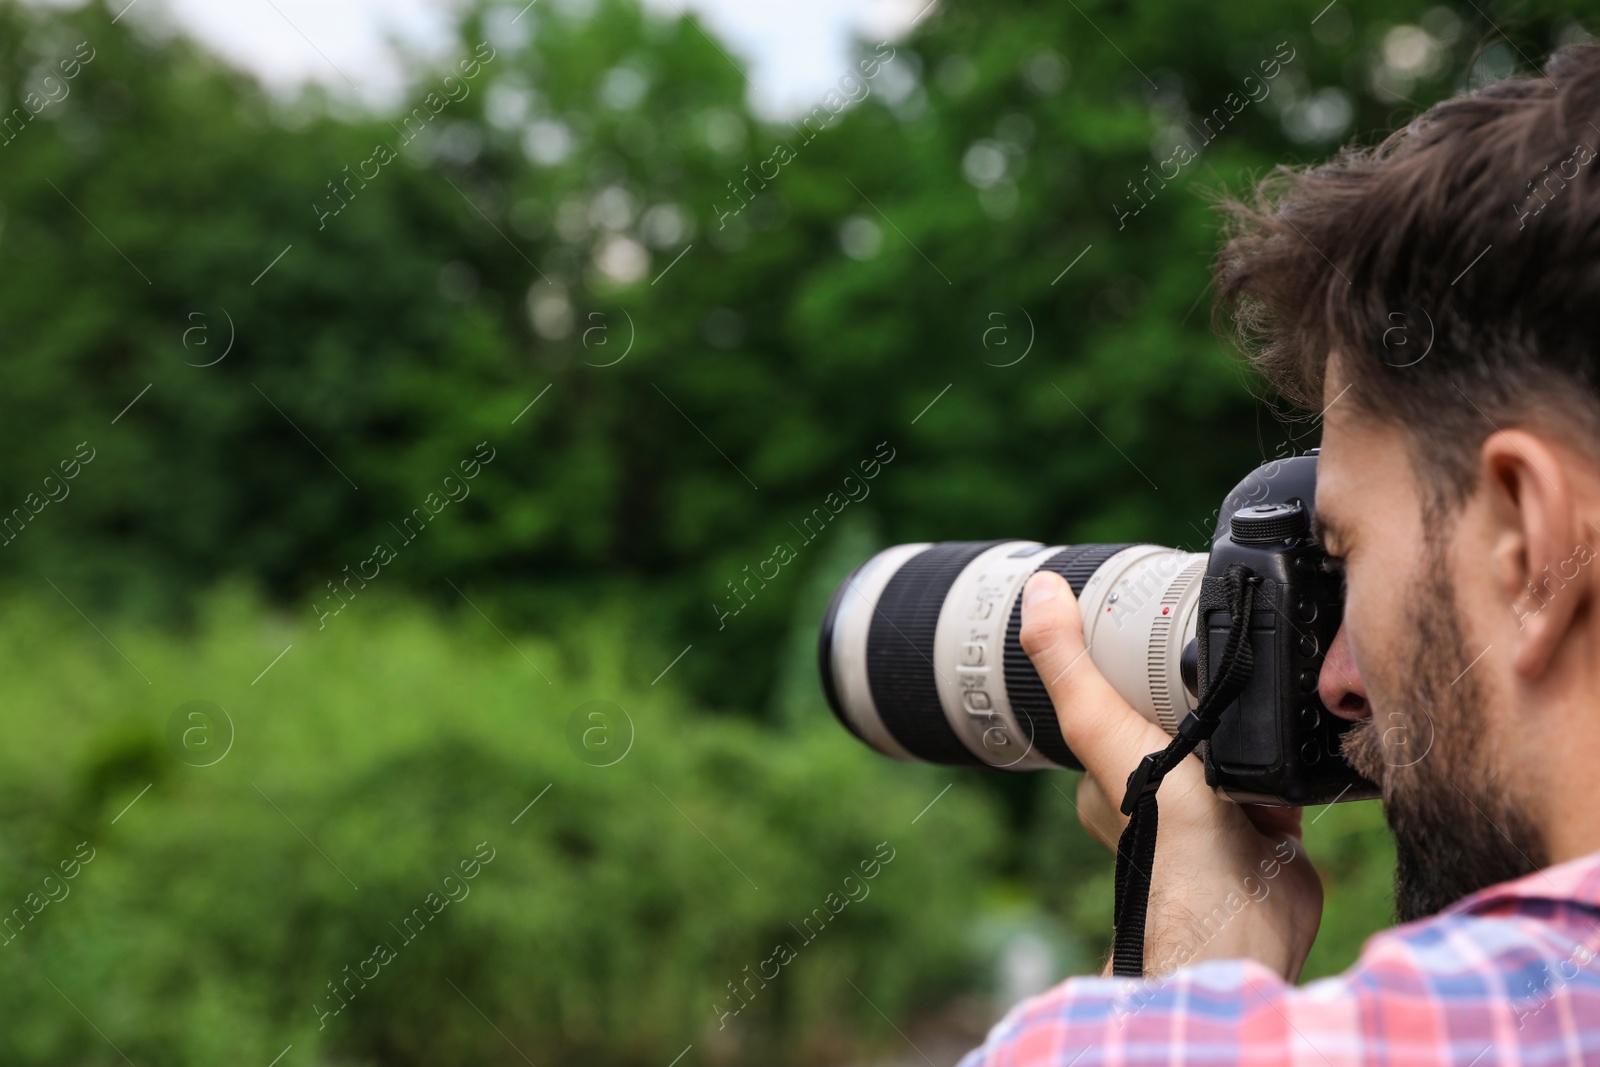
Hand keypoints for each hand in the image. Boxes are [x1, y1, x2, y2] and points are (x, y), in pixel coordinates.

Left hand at [1018, 569, 1323, 980]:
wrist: (1242, 902)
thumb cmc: (1165, 829)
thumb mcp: (1102, 726)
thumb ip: (1069, 663)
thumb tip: (1040, 590)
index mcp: (1108, 773)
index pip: (1115, 704)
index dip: (1134, 673)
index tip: (1157, 638)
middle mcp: (1157, 795)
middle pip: (1177, 720)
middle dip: (1199, 697)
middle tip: (1220, 660)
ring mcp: (1212, 812)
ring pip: (1228, 746)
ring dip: (1245, 726)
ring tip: (1257, 693)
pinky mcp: (1267, 824)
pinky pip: (1277, 774)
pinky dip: (1284, 756)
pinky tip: (1292, 736)